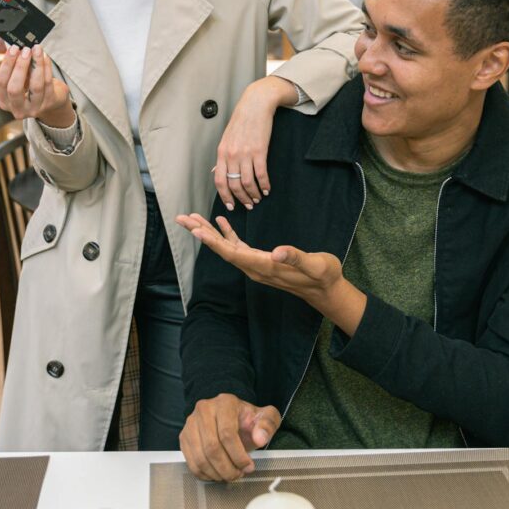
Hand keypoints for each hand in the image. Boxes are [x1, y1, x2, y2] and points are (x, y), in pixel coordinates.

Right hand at [0, 44, 73, 126]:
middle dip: (20, 66)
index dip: (7, 65)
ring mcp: (35, 108)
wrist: (51, 101)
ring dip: (36, 64)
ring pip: (35, 85)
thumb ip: (15, 66)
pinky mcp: (49, 103)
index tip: (12, 49)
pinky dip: (47, 67)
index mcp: (5, 102)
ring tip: (37, 49)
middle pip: (15, 88)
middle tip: (25, 50)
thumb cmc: (31, 87)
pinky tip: (45, 57)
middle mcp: (18, 109)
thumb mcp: (20, 79)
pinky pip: (48, 83)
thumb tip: (15, 47)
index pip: (1, 83)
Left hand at [176, 212, 365, 335]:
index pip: (233, 253)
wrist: (326, 289)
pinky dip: (227, 234)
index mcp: (264, 267)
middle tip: (182, 219)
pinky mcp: (261, 261)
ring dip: (210, 233)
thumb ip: (295, 257)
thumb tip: (276, 252)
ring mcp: (257, 265)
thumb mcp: (314, 265)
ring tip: (192, 219)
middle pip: (222, 250)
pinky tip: (221, 222)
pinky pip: (238, 247)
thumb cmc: (322, 276)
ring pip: (227, 248)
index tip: (196, 229)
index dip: (213, 241)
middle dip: (202, 233)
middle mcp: (255, 268)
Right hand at [180, 394, 281, 481]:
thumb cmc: (247, 419)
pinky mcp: (184, 437)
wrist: (230, 416)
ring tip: (230, 475)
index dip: (238, 455)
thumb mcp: (265, 417)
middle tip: (238, 475)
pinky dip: (204, 474)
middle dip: (227, 468)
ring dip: (216, 473)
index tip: (248, 466)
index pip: (227, 433)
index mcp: (225, 403)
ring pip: (200, 457)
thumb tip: (260, 438)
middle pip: (212, 447)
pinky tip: (217, 474)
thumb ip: (268, 424)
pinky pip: (191, 462)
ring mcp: (191, 423)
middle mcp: (204, 410)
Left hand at [213, 76, 297, 211]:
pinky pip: (261, 174)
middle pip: (234, 185)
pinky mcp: (260, 151)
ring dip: (254, 194)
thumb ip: (222, 157)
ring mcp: (245, 153)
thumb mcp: (226, 139)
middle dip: (241, 199)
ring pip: (248, 182)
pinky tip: (267, 189)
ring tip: (258, 198)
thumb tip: (215, 172)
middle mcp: (231, 155)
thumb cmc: (241, 121)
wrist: (255, 105)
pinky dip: (265, 185)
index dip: (225, 196)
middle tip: (248, 205)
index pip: (219, 180)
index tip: (231, 205)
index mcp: (222, 153)